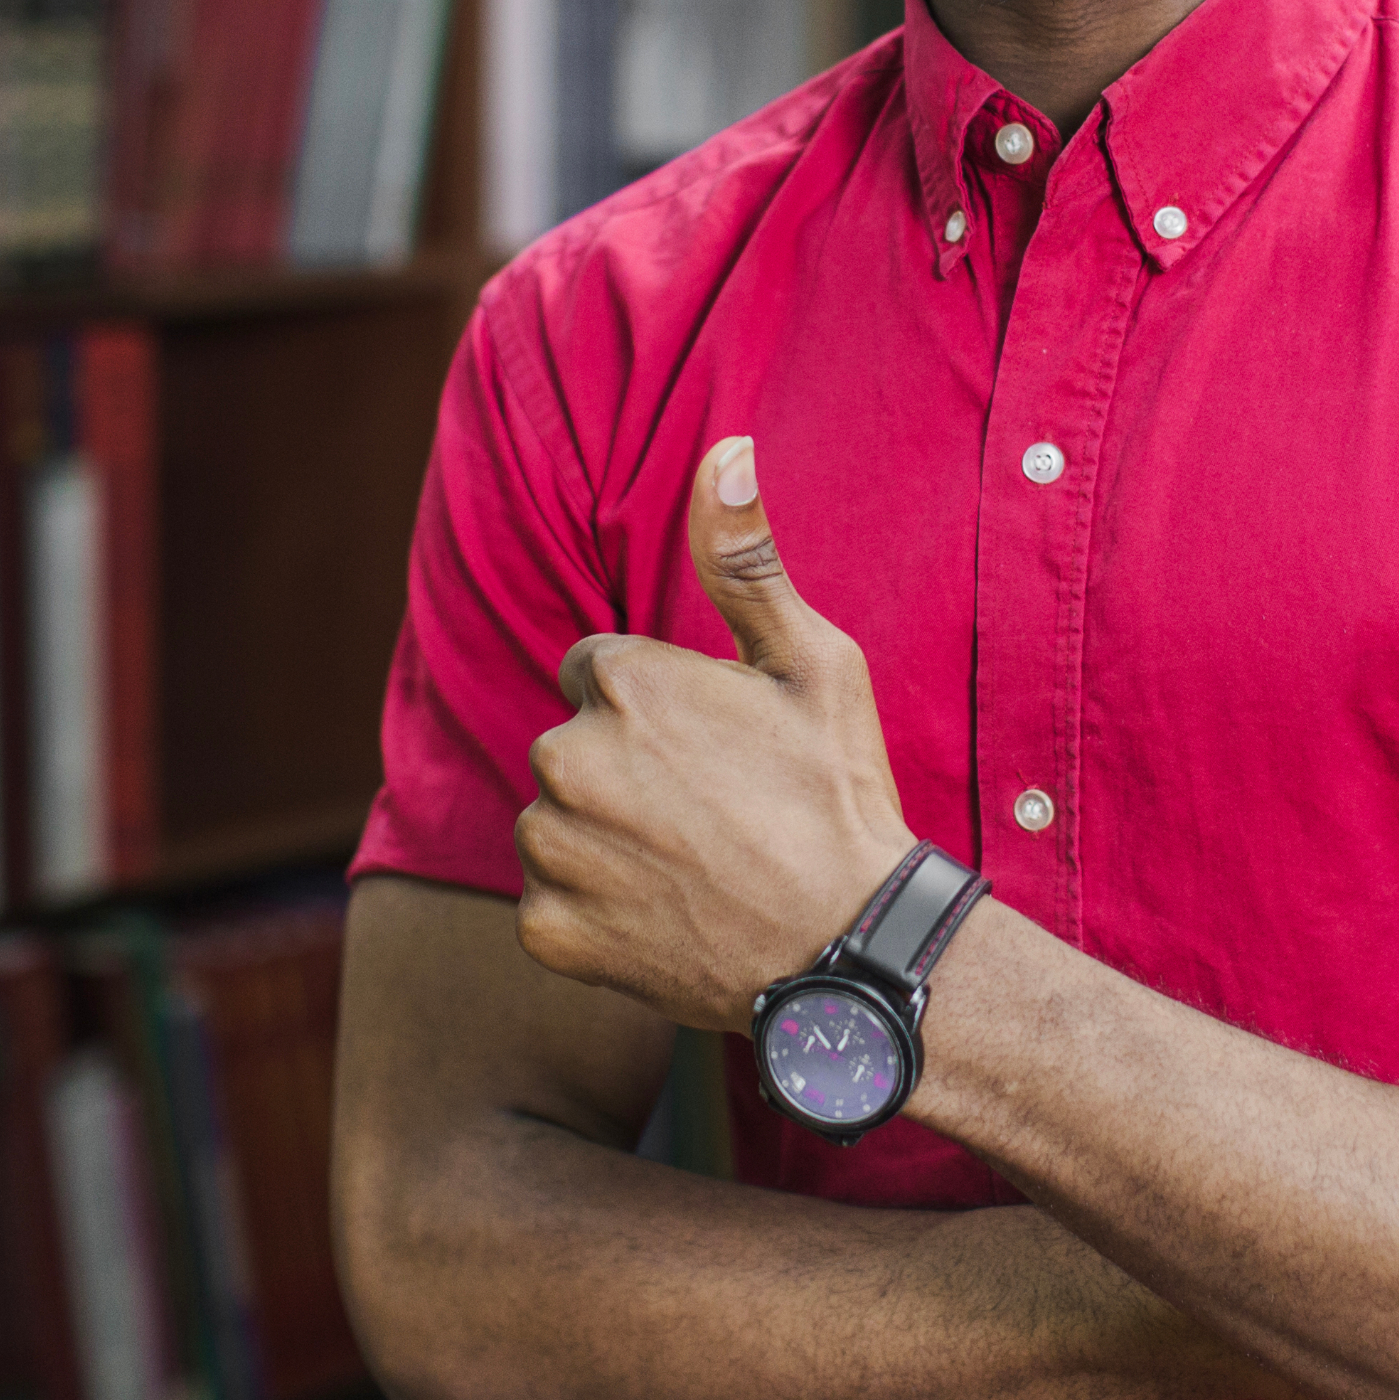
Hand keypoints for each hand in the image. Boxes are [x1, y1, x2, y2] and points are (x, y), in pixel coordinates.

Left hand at [515, 437, 919, 1033]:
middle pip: (572, 745)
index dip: (659, 708)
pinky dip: (596, 912)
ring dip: (604, 837)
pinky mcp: (548, 931)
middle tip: (713, 811)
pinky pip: (551, 904)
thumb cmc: (838, 798)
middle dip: (624, 768)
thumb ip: (746, 559)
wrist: (849, 950)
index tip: (717, 748)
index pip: (597, 672)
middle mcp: (565, 759)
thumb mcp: (815, 662)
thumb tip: (726, 449)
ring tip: (693, 864)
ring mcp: (553, 851)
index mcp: (622, 683)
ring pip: (555, 823)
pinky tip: (668, 915)